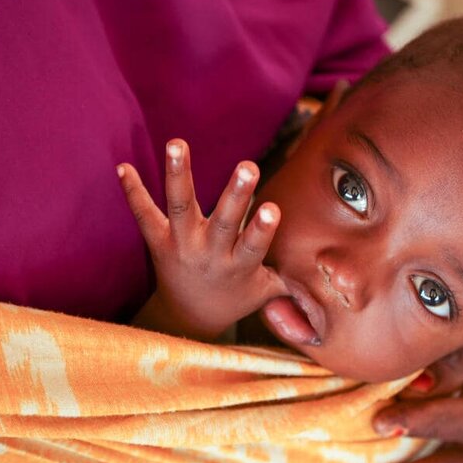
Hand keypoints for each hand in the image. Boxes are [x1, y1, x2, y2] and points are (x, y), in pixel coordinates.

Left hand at [117, 138, 286, 340]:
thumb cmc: (235, 299)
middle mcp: (209, 255)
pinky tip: (122, 166)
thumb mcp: (265, 293)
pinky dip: (133, 192)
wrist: (187, 318)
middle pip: (224, 223)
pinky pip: (143, 215)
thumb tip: (340, 282)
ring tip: (177, 144)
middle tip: (248, 166)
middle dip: (236, 195)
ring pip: (180, 208)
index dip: (262, 230)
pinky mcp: (157, 242)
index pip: (254, 247)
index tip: (273, 209)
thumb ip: (294, 282)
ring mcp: (181, 246)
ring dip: (179, 175)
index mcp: (238, 267)